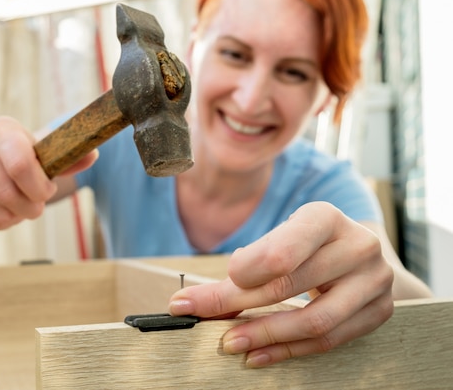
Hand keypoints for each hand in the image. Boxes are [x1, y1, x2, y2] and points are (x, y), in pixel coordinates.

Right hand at [0, 116, 96, 229]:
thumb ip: (65, 158)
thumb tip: (92, 155)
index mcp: (3, 129)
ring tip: (19, 208)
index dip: (38, 187)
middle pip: (9, 194)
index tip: (46, 191)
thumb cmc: (12, 155)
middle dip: (30, 208)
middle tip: (35, 206)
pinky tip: (2, 211)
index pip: (20, 165)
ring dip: (15, 217)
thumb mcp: (36, 151)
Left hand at [168, 201, 393, 366]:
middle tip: (199, 315)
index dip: (244, 274)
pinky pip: (329, 340)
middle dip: (237, 304)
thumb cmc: (307, 244)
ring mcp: (374, 280)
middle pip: (289, 285)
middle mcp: (358, 244)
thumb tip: (193, 302)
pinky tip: (258, 355)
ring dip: (264, 336)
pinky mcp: (379, 311)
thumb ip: (245, 265)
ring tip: (229, 343)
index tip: (207, 289)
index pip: (281, 253)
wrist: (359, 252)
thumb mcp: (279, 238)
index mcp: (326, 217)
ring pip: (313, 321)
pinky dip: (288, 350)